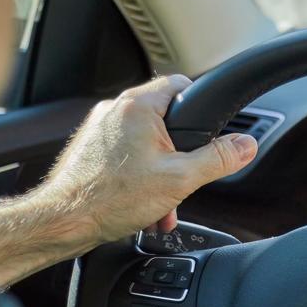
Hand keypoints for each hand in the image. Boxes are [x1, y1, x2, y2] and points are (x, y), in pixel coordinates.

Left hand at [0, 75, 257, 288]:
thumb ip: (218, 159)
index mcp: (137, 106)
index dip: (201, 103)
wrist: (61, 223)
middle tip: (185, 174)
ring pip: (145, 139)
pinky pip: (126, 153)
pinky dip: (139, 173)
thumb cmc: (109, 199)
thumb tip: (245, 146)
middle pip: (165, 117)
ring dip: (161, 168)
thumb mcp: (180, 179)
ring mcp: (98, 129)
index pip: (180, 83)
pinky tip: (143, 202)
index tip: (210, 125)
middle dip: (181, 151)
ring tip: (163, 199)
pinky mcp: (89, 148)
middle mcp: (114, 110)